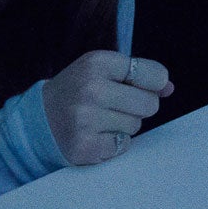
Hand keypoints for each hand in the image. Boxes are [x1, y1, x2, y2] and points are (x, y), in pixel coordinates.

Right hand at [43, 50, 172, 163]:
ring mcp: (86, 119)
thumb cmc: (78, 91)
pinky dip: (113, 143)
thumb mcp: (102, 70)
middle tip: (115, 105)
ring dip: (123, 125)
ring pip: (136, 126)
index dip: (154, 83)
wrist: (38, 119)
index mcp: (97, 63)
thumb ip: (138, 75)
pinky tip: (95, 134)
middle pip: (149, 104)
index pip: (152, 74)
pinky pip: (122, 145)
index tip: (142, 86)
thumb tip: (169, 88)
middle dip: (139, 107)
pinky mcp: (85, 145)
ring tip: (100, 119)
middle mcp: (91, 89)